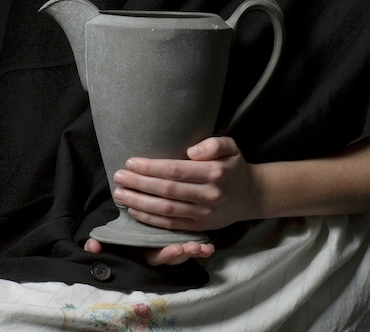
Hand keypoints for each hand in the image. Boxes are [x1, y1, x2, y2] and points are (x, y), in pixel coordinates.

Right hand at [84, 236, 214, 265]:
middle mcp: (158, 253)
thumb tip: (90, 246)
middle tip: (194, 248)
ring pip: (183, 253)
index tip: (178, 248)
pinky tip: (210, 246)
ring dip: (194, 251)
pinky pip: (190, 245)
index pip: (156, 256)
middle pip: (173, 257)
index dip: (167, 254)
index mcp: (144, 252)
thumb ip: (101, 243)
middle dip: (184, 254)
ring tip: (205, 248)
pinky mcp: (177, 239)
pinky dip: (200, 247)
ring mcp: (168, 248)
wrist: (128, 226)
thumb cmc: (121, 231)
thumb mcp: (111, 237)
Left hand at [111, 136, 258, 232]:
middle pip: (167, 191)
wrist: (251, 195)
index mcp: (214, 173)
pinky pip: (170, 225)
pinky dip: (150, 219)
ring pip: (165, 210)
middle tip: (118, 176)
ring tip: (120, 193)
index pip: (175, 171)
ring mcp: (203, 214)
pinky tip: (134, 210)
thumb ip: (214, 143)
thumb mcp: (231, 146)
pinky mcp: (199, 227)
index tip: (131, 162)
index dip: (151, 168)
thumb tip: (191, 151)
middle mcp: (208, 195)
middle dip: (139, 184)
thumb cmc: (234, 166)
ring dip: (139, 203)